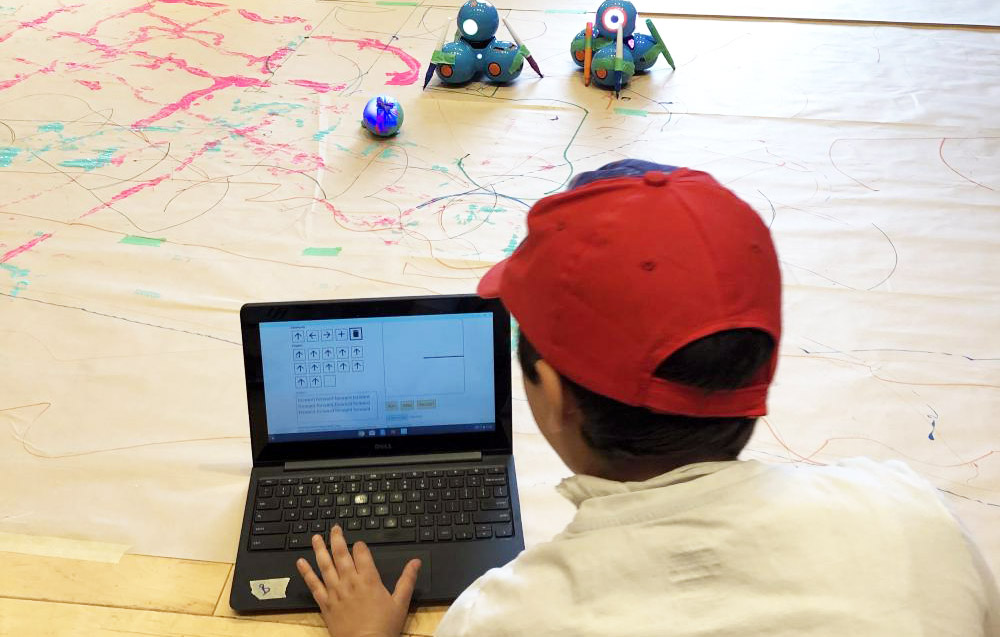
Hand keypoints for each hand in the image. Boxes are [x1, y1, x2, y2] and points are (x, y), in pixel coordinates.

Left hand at [296, 525, 421, 636]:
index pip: (362, 554)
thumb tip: (416, 562)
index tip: (359, 542)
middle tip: (334, 528)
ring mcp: (335, 592)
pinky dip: (306, 573)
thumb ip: (407, 580)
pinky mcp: (325, 603)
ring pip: (325, 565)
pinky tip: (300, 563)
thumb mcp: (401, 602)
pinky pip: (313, 585)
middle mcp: (350, 582)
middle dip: (338, 539)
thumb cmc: (384, 626)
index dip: (360, 546)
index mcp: (369, 580)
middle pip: (341, 555)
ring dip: (320, 550)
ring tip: (316, 538)